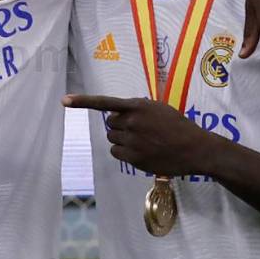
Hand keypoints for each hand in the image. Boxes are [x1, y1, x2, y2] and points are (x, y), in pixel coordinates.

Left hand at [62, 94, 221, 176]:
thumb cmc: (178, 126)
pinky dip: (123, 152)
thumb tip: (117, 113)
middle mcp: (132, 122)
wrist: (195, 148)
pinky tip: (140, 152)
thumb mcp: (158, 109)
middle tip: (138, 130)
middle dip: (119, 126)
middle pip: (110, 124)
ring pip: (112, 139)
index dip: (83, 101)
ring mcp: (132, 141)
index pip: (105, 103)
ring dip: (121, 139)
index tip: (64, 101)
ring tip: (142, 141)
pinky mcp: (134, 158)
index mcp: (138, 106)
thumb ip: (137, 109)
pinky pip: (116, 152)